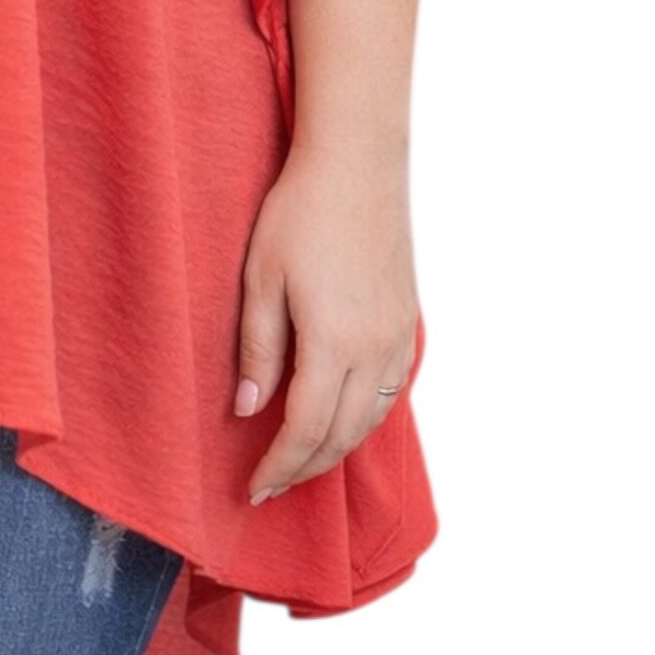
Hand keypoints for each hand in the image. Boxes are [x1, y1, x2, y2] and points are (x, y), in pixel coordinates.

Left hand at [234, 139, 418, 505]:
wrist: (357, 165)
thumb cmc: (299, 214)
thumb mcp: (260, 279)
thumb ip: (257, 350)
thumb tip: (246, 410)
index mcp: (333, 345)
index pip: (305, 431)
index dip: (278, 467)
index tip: (253, 489)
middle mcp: (374, 352)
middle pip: (341, 437)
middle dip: (304, 468)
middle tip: (271, 484)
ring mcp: (397, 339)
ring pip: (369, 420)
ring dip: (335, 448)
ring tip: (300, 458)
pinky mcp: (407, 323)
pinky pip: (389, 392)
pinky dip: (362, 418)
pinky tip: (339, 416)